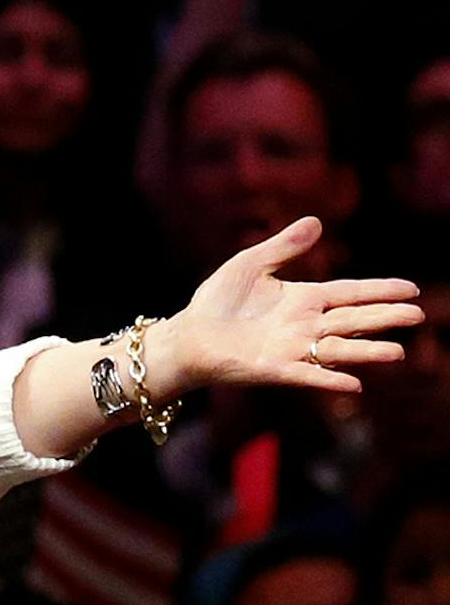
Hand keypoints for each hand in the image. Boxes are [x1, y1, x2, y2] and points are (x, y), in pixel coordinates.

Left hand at [161, 216, 420, 399]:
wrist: (186, 335)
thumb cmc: (216, 302)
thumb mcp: (250, 264)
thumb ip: (283, 246)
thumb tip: (316, 221)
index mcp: (303, 300)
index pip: (350, 293)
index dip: (380, 291)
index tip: (411, 289)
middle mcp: (304, 326)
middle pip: (353, 321)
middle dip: (385, 318)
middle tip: (418, 316)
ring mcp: (291, 349)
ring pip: (338, 350)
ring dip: (366, 351)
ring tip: (397, 352)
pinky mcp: (273, 369)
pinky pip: (307, 375)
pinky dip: (329, 379)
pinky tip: (355, 383)